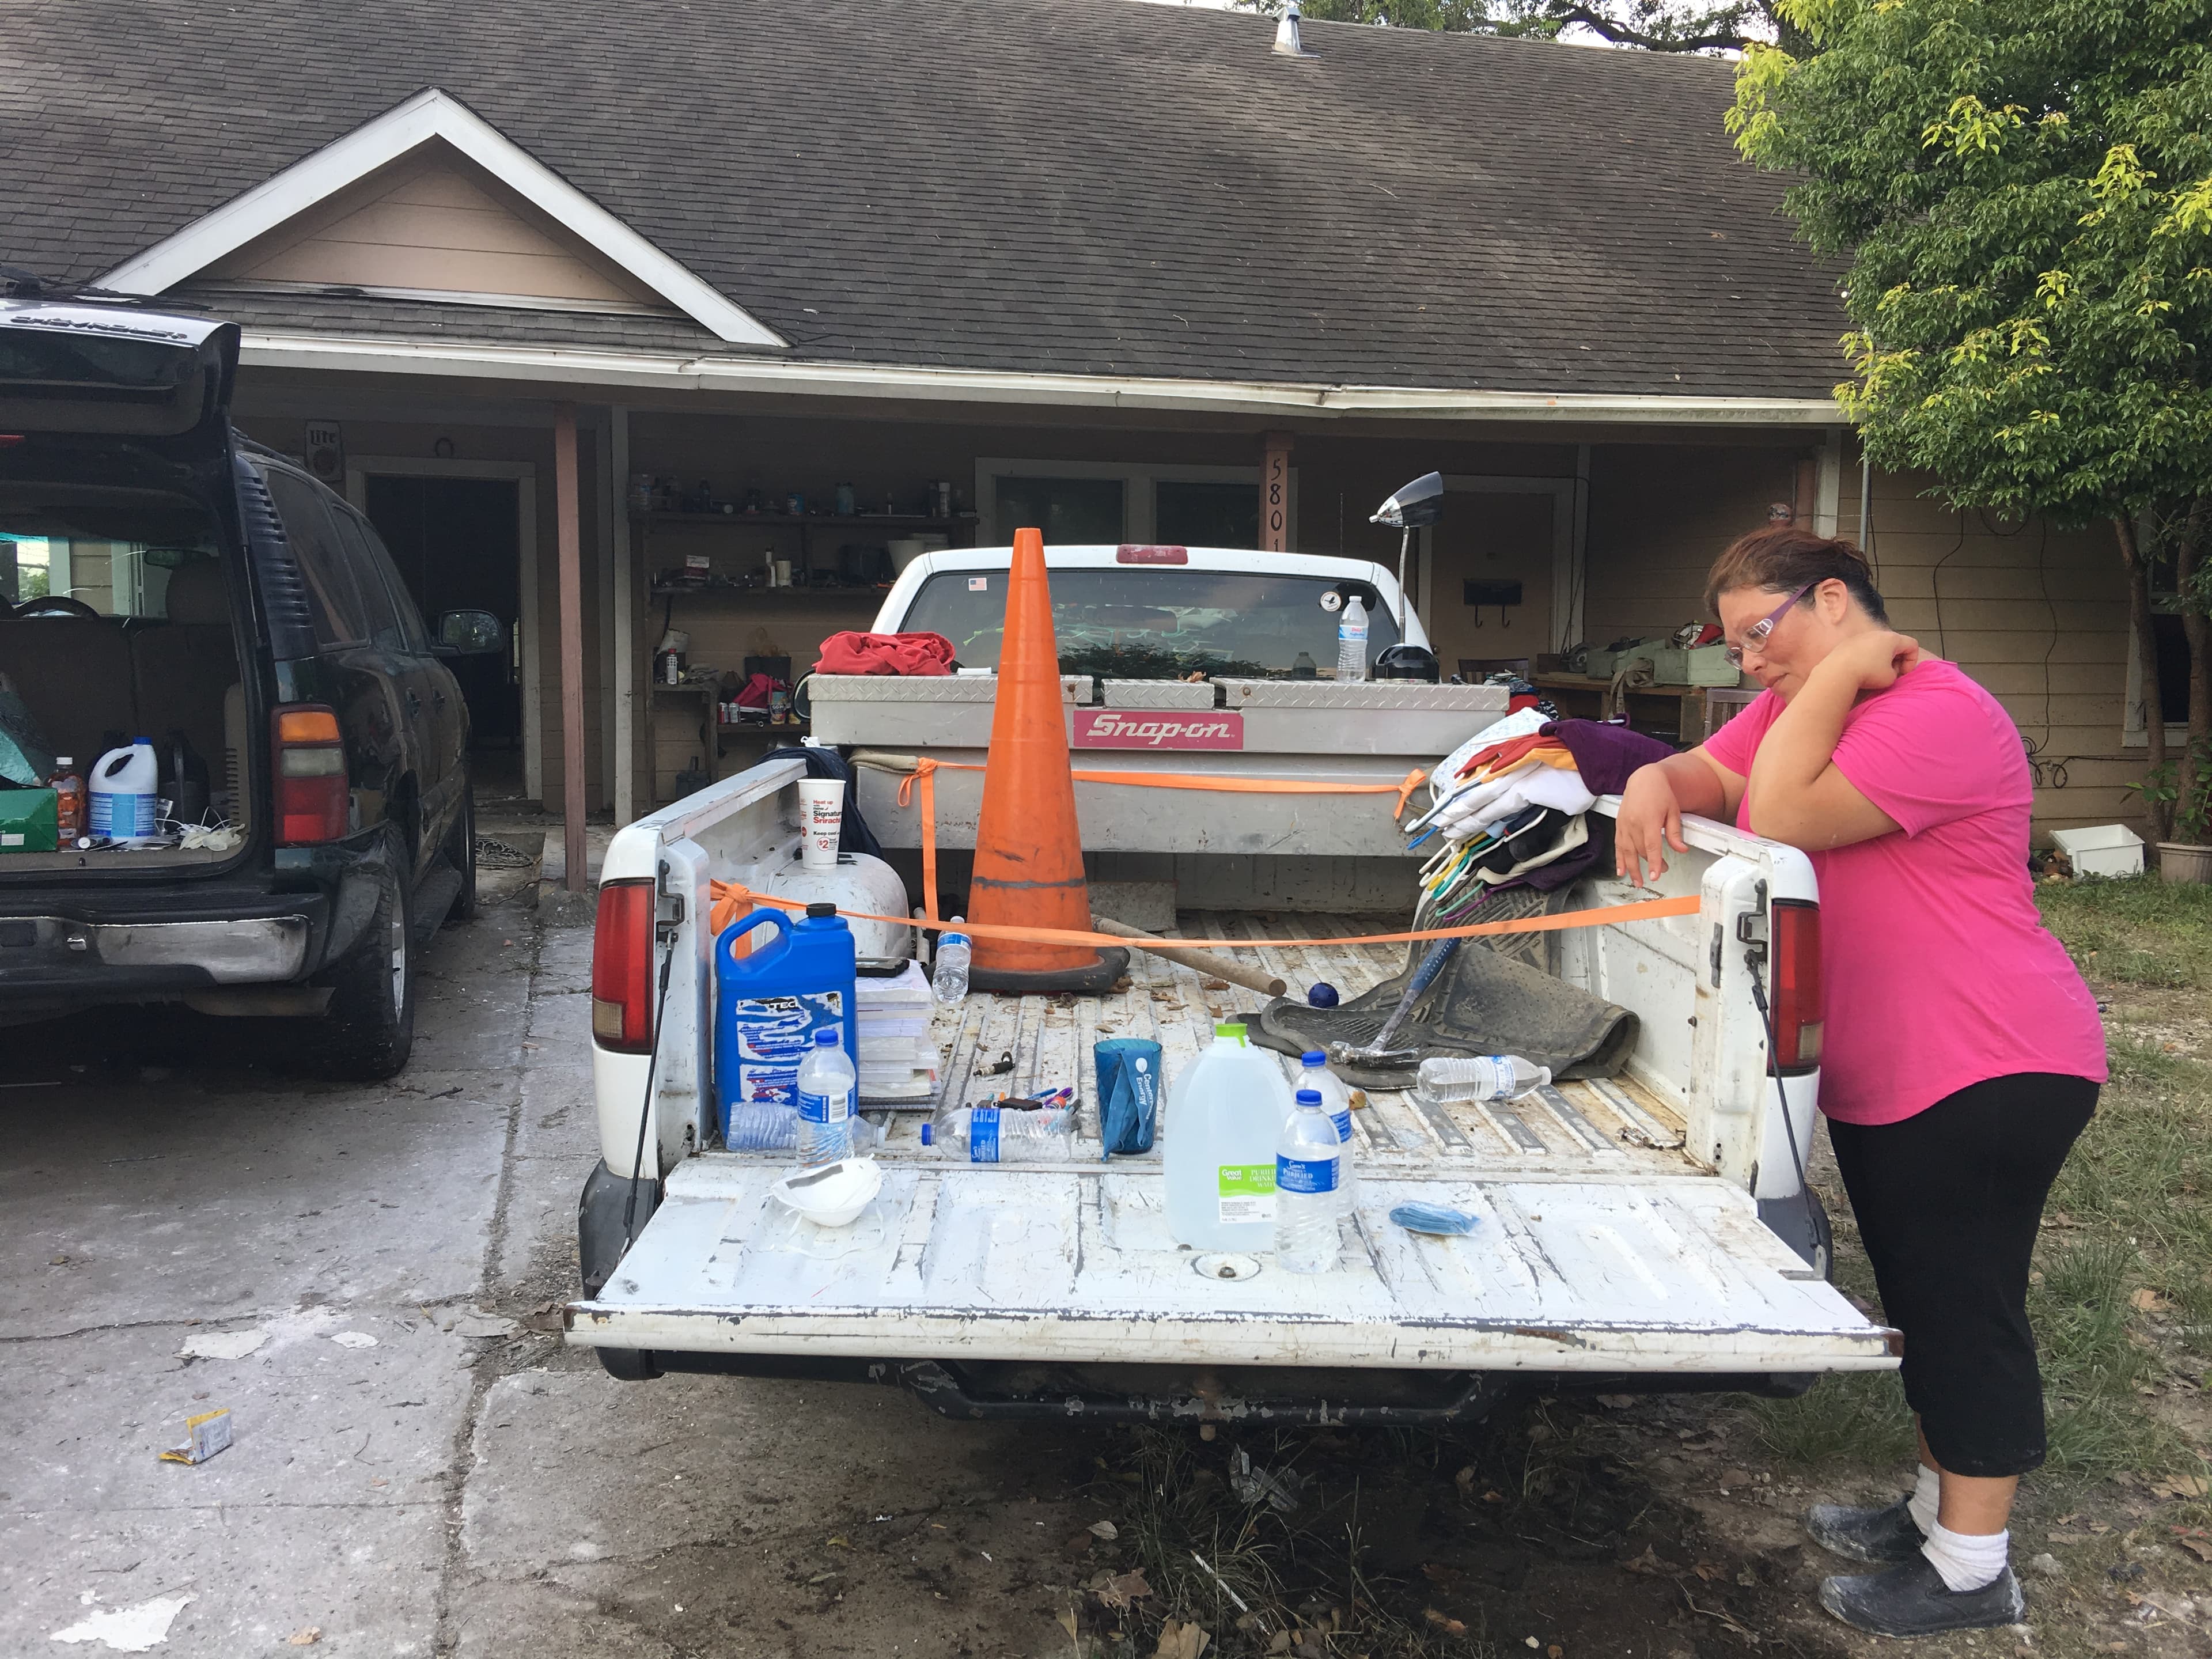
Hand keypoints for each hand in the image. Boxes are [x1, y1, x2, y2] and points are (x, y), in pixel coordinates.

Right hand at [1615, 764, 1687, 884]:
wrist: (1643, 779)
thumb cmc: (1660, 793)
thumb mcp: (1673, 811)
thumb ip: (1675, 833)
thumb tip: (1681, 849)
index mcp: (1649, 819)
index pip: (1652, 845)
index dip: (1654, 862)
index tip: (1656, 875)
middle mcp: (1634, 822)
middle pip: (1640, 850)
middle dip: (1648, 865)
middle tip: (1656, 875)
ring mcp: (1624, 824)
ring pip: (1626, 851)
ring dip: (1631, 868)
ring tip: (1636, 880)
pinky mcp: (1619, 825)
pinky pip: (1617, 845)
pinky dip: (1618, 859)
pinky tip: (1621, 870)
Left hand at [1822, 629, 1923, 693]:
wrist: (1838, 671)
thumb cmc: (1867, 673)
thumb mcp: (1890, 678)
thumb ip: (1896, 672)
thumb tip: (1888, 670)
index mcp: (1892, 639)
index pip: (1912, 645)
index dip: (1912, 661)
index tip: (1902, 674)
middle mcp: (1877, 633)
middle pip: (1896, 645)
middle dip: (1897, 660)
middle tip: (1890, 674)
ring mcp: (1862, 636)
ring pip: (1879, 646)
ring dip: (1882, 659)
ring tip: (1875, 673)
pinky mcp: (1849, 643)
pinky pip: (1865, 649)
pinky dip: (1867, 658)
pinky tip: (1861, 670)